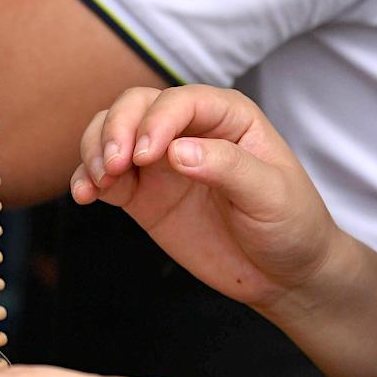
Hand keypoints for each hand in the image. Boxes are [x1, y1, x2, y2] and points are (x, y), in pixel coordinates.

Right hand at [70, 85, 340, 316]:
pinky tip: (84, 195)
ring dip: (95, 149)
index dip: (156, 121)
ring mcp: (161, 162)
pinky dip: (86, 179)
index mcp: (226, 117)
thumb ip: (228, 168)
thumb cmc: (291, 224)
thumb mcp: (271, 194)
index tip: (147, 156)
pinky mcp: (143, 195)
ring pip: (111, 133)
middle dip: (116, 129)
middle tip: (114, 167)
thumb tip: (176, 152)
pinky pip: (104, 176)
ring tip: (98, 182)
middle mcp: (189, 130)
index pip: (180, 101)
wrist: (285, 275)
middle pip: (135, 106)